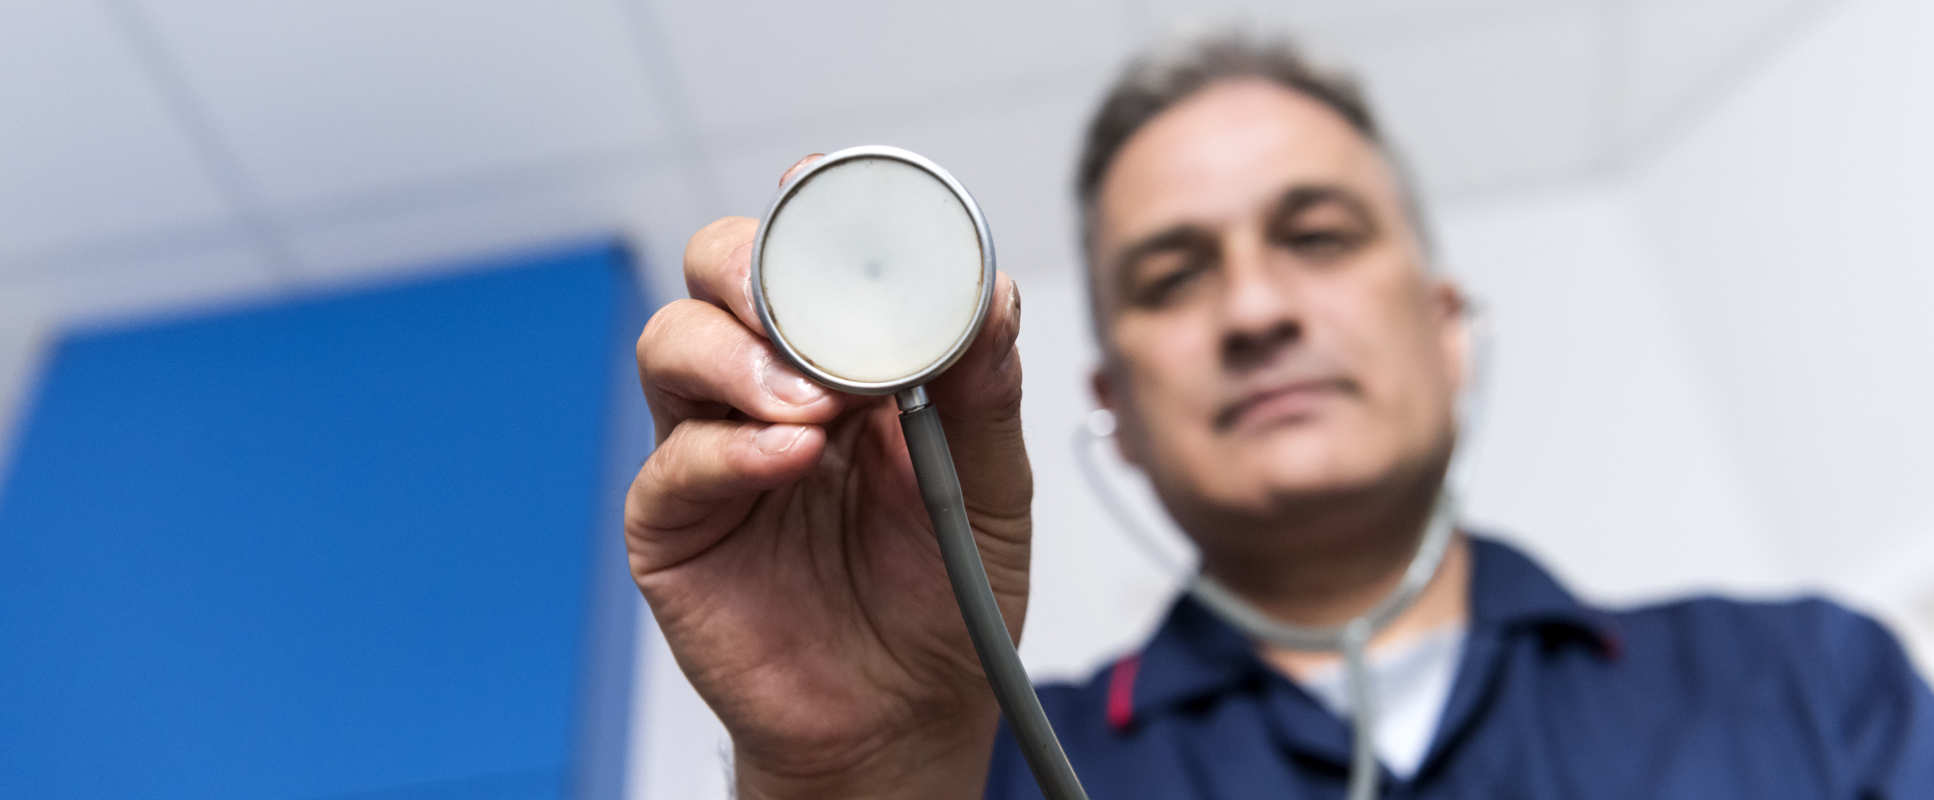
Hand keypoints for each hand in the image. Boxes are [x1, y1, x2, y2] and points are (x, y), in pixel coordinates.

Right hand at [625, 155, 1030, 798]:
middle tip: (813, 312)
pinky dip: (731, 449)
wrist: (904, 716)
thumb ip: (985, 392)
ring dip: (739, 354)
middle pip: (718, 271)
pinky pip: (676, 461)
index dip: (805, 210)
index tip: (819, 188)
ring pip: (673, 342)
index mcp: (846, 358)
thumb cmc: (942, 595)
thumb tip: (990, 296)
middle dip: (754, 267)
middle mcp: (768, 385)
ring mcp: (714, 448)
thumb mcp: (993, 486)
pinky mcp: (675, 522)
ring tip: (813, 405)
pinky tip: (789, 459)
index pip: (806, 253)